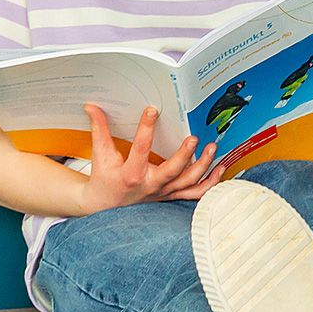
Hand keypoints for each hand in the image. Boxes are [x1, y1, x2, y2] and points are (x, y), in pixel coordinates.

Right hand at [77, 103, 223, 214]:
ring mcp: (164, 192)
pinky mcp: (172, 195)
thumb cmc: (104, 178)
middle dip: (185, 155)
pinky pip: (196, 193)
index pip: (140, 150)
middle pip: (172, 172)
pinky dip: (211, 183)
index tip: (152, 110)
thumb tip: (91, 105)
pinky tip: (221, 168)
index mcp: (131, 174)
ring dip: (203, 166)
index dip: (146, 129)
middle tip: (194, 137)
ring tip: (212, 148)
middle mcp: (150, 186)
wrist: (106, 206)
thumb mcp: (100, 154)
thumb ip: (99, 129)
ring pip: (188, 183)